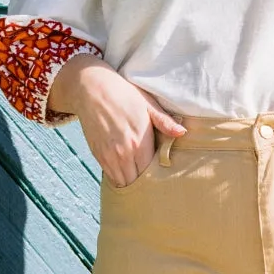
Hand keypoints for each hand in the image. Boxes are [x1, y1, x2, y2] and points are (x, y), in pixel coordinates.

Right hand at [49, 53, 186, 187]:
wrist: (91, 89)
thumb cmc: (123, 94)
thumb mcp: (147, 104)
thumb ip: (164, 122)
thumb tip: (182, 133)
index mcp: (139, 142)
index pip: (151, 173)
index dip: (158, 177)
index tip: (164, 176)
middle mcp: (123, 153)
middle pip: (137, 182)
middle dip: (145, 184)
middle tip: (154, 181)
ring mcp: (108, 156)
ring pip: (123, 182)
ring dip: (131, 183)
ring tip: (140, 179)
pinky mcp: (97, 155)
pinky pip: (110, 176)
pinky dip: (118, 177)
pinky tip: (126, 171)